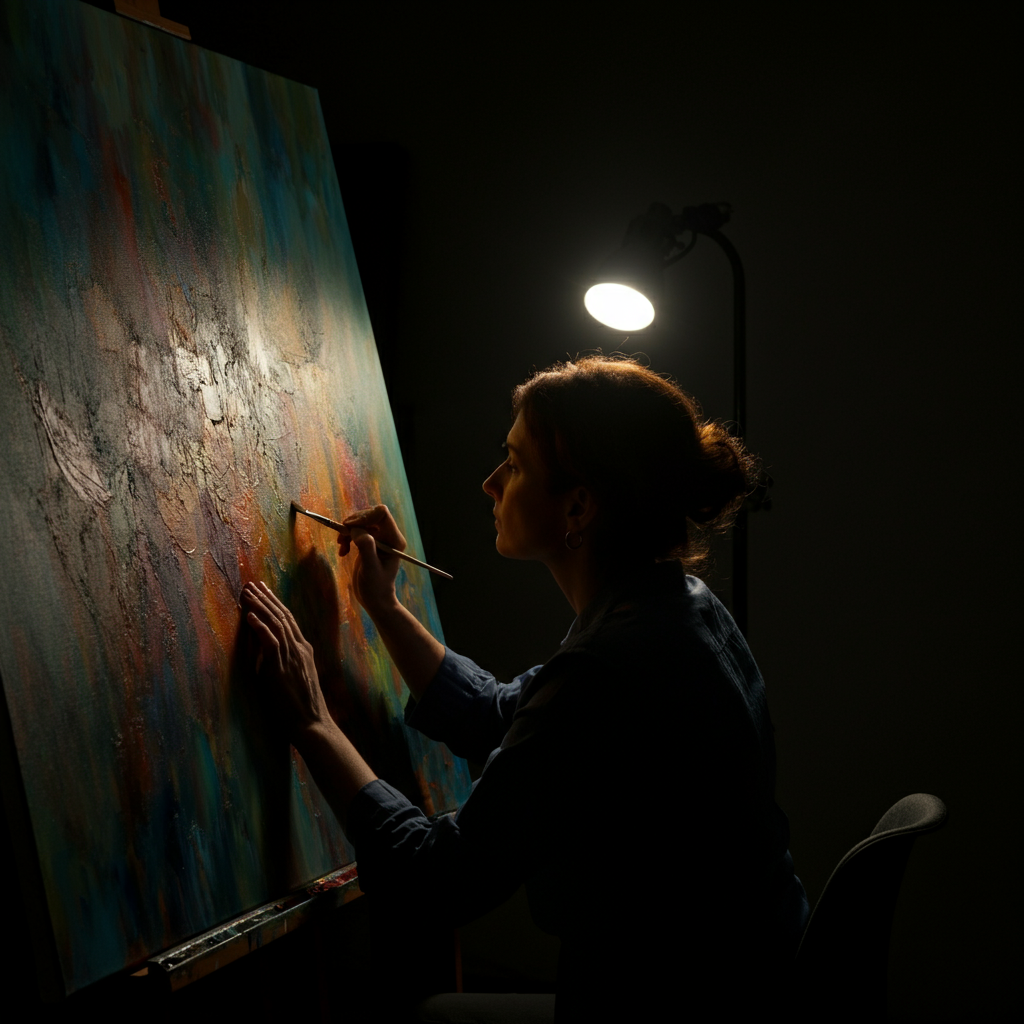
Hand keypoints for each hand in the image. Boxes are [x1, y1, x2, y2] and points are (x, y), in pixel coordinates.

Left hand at [241, 581, 329, 737]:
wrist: (312, 724)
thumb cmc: (302, 707)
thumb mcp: (295, 678)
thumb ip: (284, 662)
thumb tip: (267, 654)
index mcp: (303, 650)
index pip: (288, 620)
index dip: (275, 603)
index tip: (263, 590)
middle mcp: (299, 649)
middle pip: (282, 616)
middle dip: (265, 598)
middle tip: (251, 583)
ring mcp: (292, 657)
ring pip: (276, 625)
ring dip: (259, 607)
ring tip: (246, 593)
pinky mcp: (282, 668)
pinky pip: (271, 642)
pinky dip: (260, 627)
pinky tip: (249, 616)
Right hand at [338, 504, 406, 613]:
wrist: (375, 600)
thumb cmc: (376, 587)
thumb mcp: (370, 568)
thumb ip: (366, 547)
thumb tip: (356, 530)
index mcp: (394, 540)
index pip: (381, 514)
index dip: (364, 516)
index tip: (349, 527)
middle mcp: (388, 536)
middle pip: (369, 515)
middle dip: (354, 523)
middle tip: (342, 537)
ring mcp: (379, 539)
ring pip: (361, 522)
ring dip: (348, 531)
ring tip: (341, 546)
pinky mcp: (369, 543)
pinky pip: (356, 531)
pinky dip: (347, 537)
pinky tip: (343, 552)